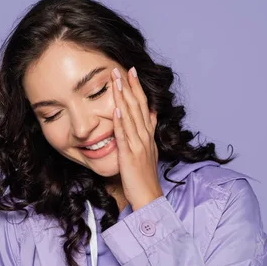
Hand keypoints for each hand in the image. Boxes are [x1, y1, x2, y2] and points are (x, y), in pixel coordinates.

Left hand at [111, 66, 162, 210]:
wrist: (149, 197)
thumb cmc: (144, 178)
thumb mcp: (149, 151)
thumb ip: (148, 132)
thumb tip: (150, 114)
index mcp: (148, 136)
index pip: (144, 107)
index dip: (138, 89)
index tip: (131, 73)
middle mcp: (145, 137)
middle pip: (138, 107)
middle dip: (130, 87)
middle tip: (122, 68)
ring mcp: (139, 145)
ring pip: (131, 116)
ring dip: (124, 97)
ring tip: (117, 80)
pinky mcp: (130, 155)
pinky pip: (125, 135)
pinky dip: (121, 121)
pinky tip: (116, 108)